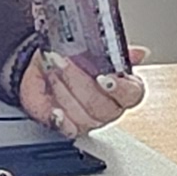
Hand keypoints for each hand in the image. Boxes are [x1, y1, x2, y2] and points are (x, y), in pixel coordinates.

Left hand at [18, 48, 143, 137]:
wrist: (37, 64)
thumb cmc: (66, 56)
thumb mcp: (87, 45)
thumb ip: (114, 50)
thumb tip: (139, 54)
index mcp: (121, 87)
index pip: (132, 95)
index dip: (121, 88)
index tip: (104, 77)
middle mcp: (108, 107)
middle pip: (104, 107)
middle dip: (80, 81)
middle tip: (64, 62)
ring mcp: (89, 120)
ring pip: (84, 117)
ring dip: (64, 91)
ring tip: (52, 71)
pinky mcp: (68, 128)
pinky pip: (68, 129)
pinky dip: (60, 118)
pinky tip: (54, 108)